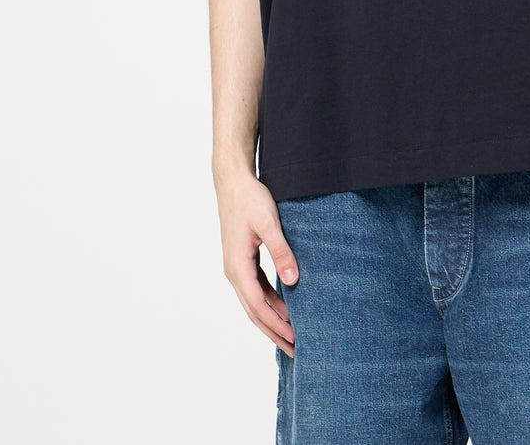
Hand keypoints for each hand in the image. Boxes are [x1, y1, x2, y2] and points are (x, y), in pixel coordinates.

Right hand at [215, 165, 298, 355]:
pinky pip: (256, 288)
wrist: (233, 180)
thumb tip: (293, 281)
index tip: (295, 339)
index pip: (259, 307)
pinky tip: (285, 306)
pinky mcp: (242, 259)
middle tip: (295, 350)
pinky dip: (270, 301)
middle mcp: (233, 272)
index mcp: (237, 267)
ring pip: (254, 302)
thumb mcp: (269, 223)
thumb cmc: (250, 198)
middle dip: (274, 332)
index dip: (277, 325)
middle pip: (254, 311)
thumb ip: (281, 251)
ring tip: (292, 334)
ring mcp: (236, 266)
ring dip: (272, 319)